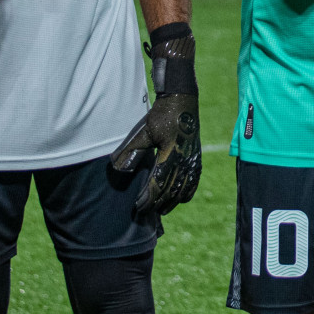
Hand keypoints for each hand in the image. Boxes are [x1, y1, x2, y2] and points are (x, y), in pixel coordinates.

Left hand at [111, 93, 201, 214]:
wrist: (183, 101)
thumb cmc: (161, 115)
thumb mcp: (143, 131)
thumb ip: (132, 150)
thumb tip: (117, 168)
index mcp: (170, 153)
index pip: (158, 183)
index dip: (148, 197)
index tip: (137, 206)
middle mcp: (184, 159)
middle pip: (171, 189)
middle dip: (157, 203)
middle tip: (145, 212)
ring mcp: (193, 159)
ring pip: (183, 188)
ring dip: (172, 202)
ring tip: (162, 211)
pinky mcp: (197, 157)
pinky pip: (194, 180)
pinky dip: (187, 192)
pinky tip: (181, 199)